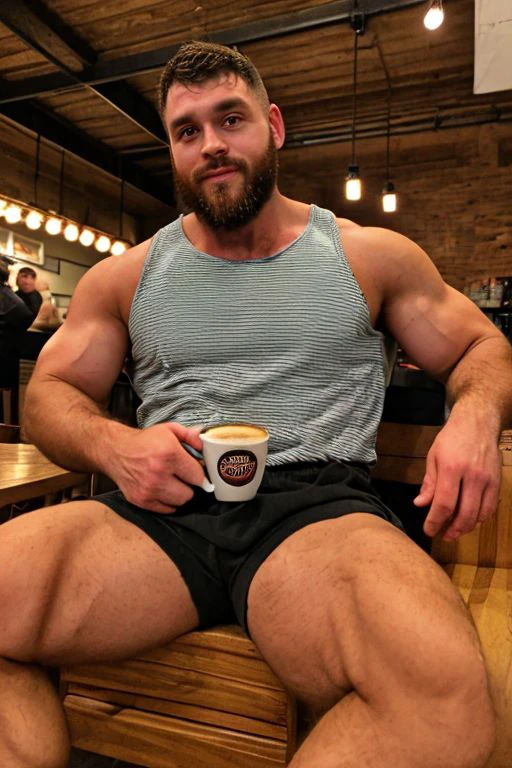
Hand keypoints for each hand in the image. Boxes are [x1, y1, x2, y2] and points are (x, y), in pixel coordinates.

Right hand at [109, 422, 207, 512]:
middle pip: (190, 493)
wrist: (115, 450)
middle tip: (183, 476)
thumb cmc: (144, 441)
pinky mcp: (141, 500)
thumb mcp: (169, 430)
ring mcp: (148, 490)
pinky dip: (168, 502)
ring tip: (172, 482)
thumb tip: (205, 444)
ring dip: (179, 494)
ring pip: (179, 502)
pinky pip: (166, 509)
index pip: (198, 476)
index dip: (200, 474)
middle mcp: (158, 474)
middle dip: (189, 485)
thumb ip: (190, 436)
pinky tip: (163, 489)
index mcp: (169, 454)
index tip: (197, 471)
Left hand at [414, 419, 500, 540]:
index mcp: (451, 468)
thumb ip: (429, 483)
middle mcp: (472, 476)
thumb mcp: (433, 457)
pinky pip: (490, 507)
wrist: (478, 423)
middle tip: (443, 536)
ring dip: (467, 527)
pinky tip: (471, 521)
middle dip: (452, 530)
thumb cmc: (452, 438)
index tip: (428, 530)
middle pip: (464, 513)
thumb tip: (421, 504)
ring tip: (455, 532)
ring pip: (479, 514)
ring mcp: (487, 480)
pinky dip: (481, 518)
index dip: (435, 521)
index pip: (443, 504)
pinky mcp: (497, 482)